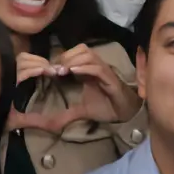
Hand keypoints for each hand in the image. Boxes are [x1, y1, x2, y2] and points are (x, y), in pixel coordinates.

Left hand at [9, 44, 141, 133]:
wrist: (124, 113)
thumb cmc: (105, 107)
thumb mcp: (82, 111)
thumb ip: (67, 114)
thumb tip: (51, 124)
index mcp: (88, 70)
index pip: (74, 53)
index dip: (61, 58)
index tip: (49, 69)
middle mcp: (96, 66)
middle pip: (81, 49)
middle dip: (66, 56)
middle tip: (55, 70)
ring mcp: (104, 70)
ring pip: (88, 54)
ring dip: (74, 60)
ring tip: (62, 71)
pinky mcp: (110, 78)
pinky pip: (97, 68)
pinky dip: (85, 67)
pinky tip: (74, 72)